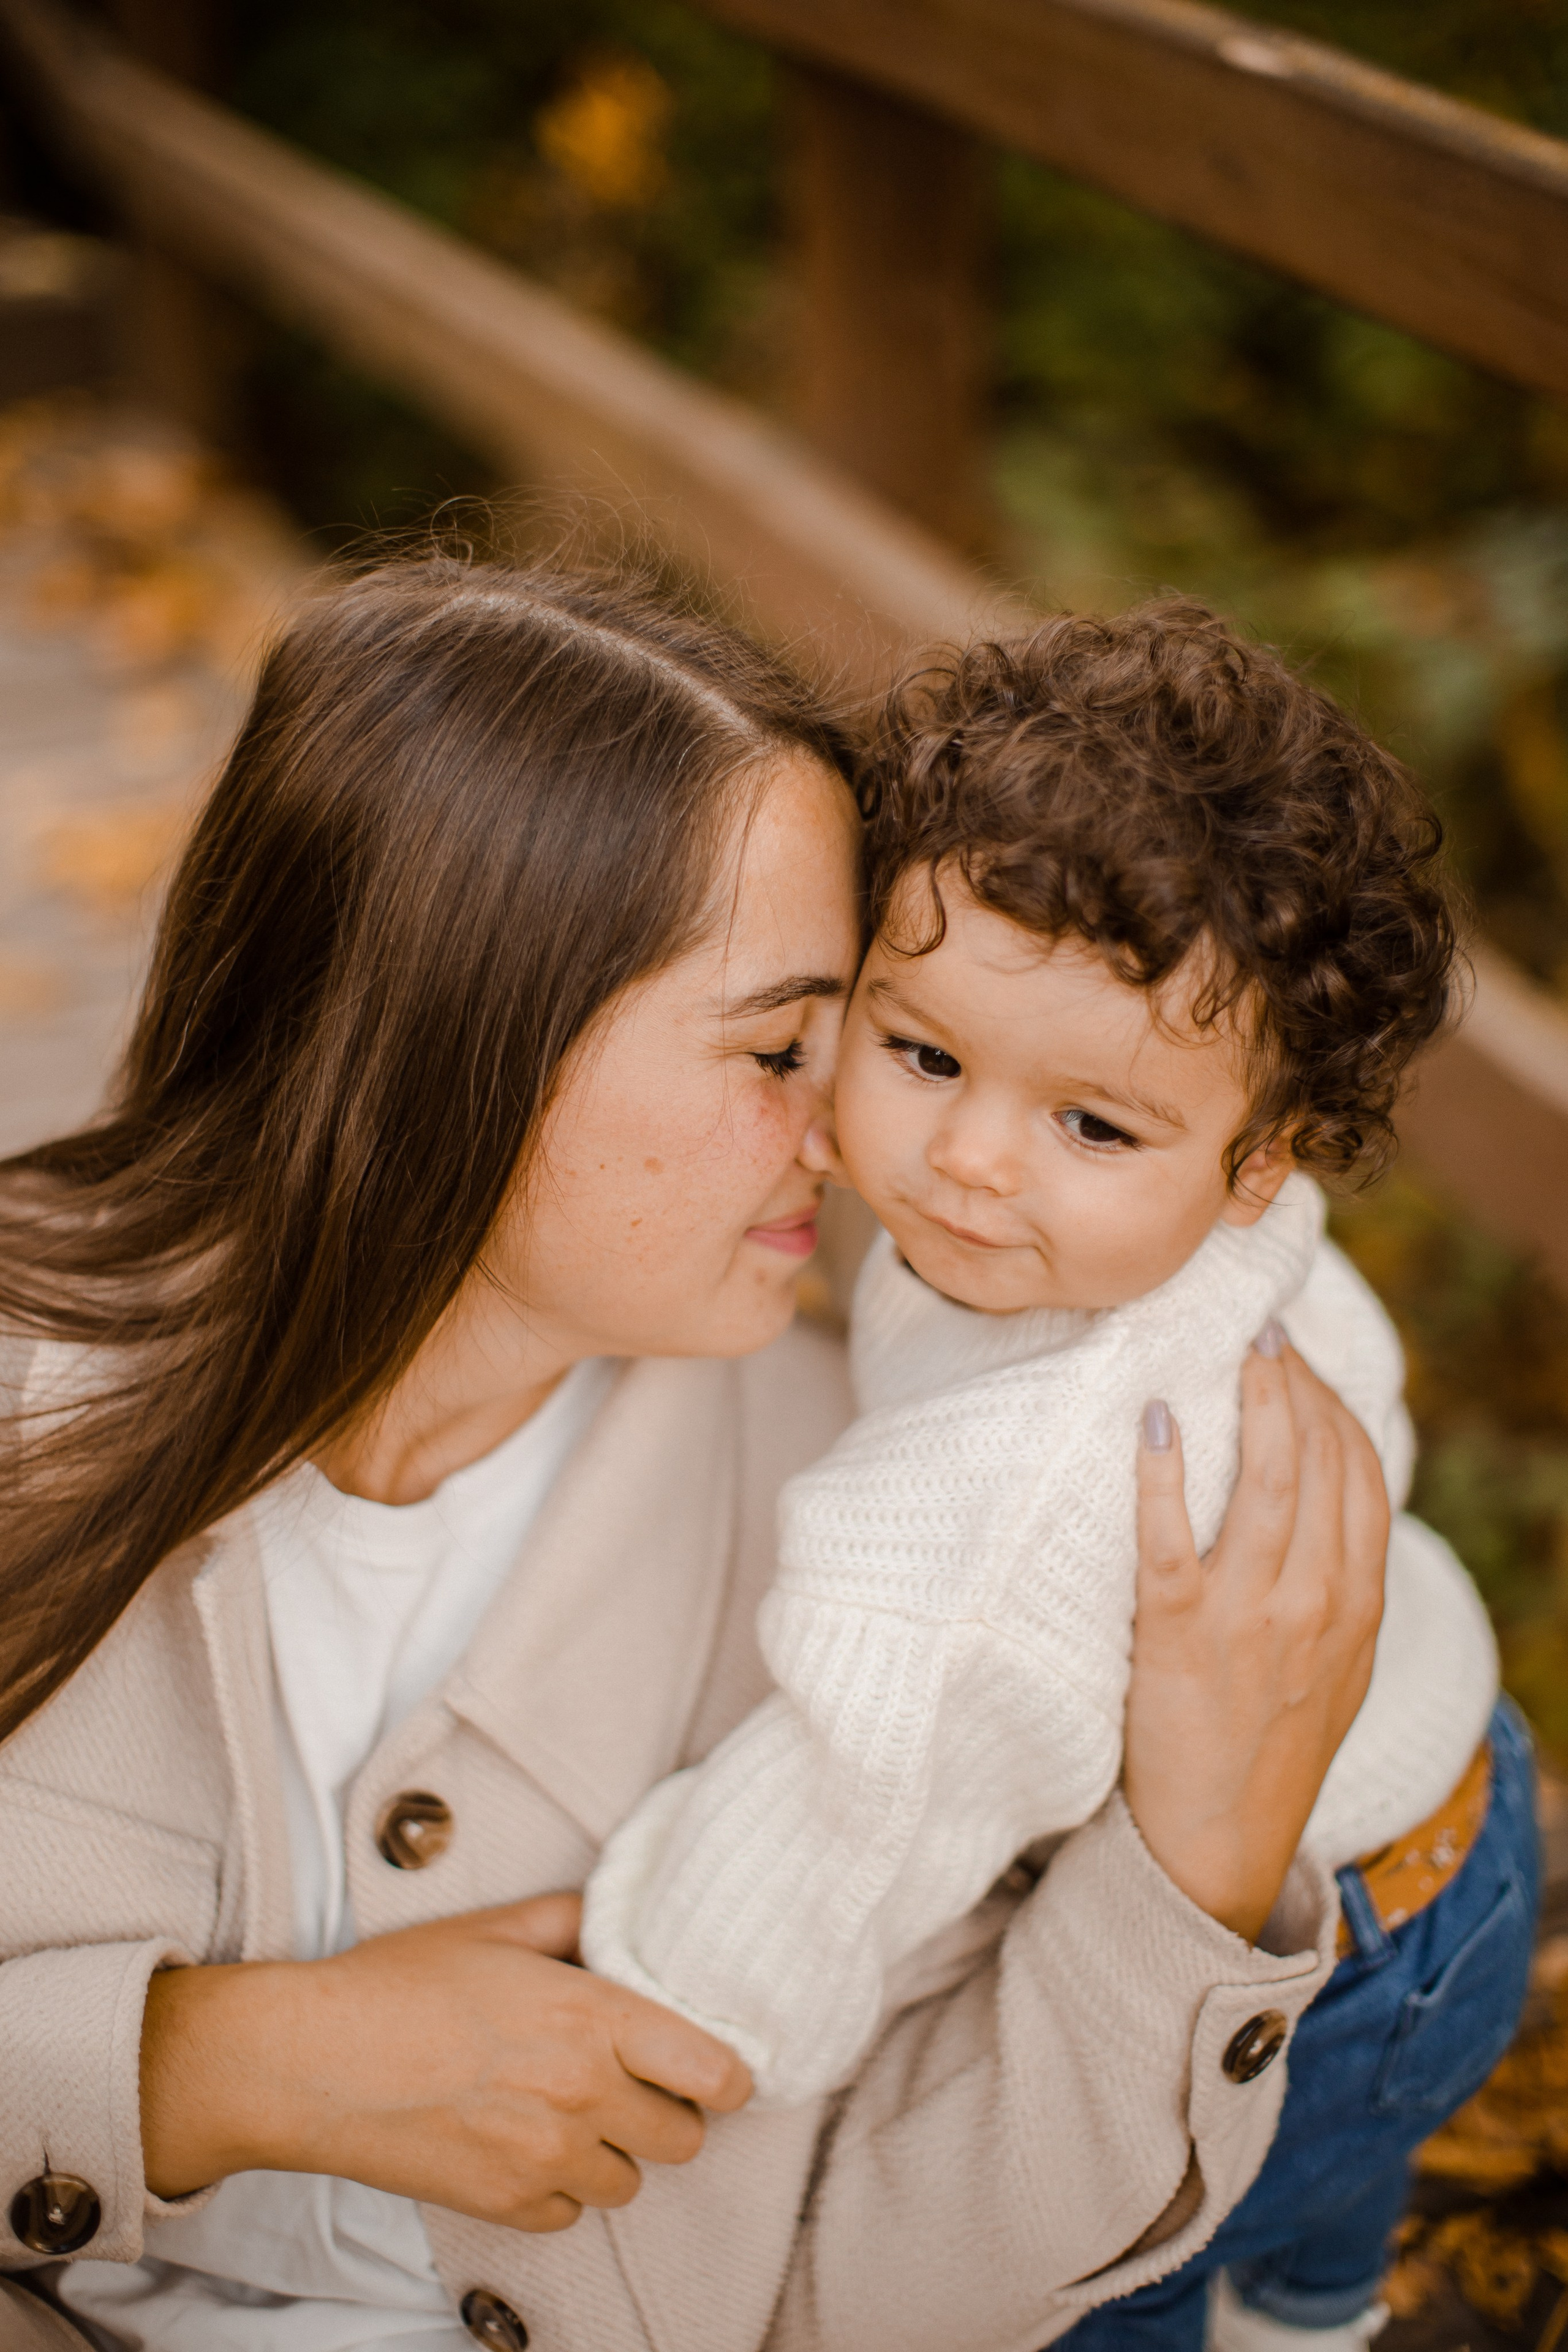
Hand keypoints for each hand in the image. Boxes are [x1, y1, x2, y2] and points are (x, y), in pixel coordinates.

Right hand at [141, 1893, 751, 2229]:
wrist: (311, 2061)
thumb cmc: (396, 1984)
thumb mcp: (492, 1927)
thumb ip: (569, 1919)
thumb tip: (611, 1917)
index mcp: (592, 2017)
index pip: (714, 2070)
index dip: (727, 2074)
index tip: (718, 2070)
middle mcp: (582, 2094)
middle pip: (684, 2137)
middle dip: (669, 2113)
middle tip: (632, 2085)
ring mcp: (544, 2157)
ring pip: (630, 2182)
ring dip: (613, 2153)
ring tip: (568, 2113)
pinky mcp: (504, 2205)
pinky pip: (569, 2214)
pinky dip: (558, 2188)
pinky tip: (522, 2145)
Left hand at [1122, 1338, 1387, 1942]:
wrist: (1220, 1839)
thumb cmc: (1271, 1740)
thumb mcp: (1339, 1663)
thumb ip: (1341, 1582)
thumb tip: (1329, 1497)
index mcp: (1357, 1602)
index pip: (1359, 1473)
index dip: (1331, 1403)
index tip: (1298, 1358)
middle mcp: (1316, 1601)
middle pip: (1318, 1461)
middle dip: (1293, 1383)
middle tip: (1260, 1330)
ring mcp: (1250, 1617)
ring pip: (1266, 1482)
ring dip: (1252, 1404)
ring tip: (1232, 1348)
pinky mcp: (1179, 1635)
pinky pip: (1169, 1539)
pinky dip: (1164, 1473)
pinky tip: (1152, 1421)